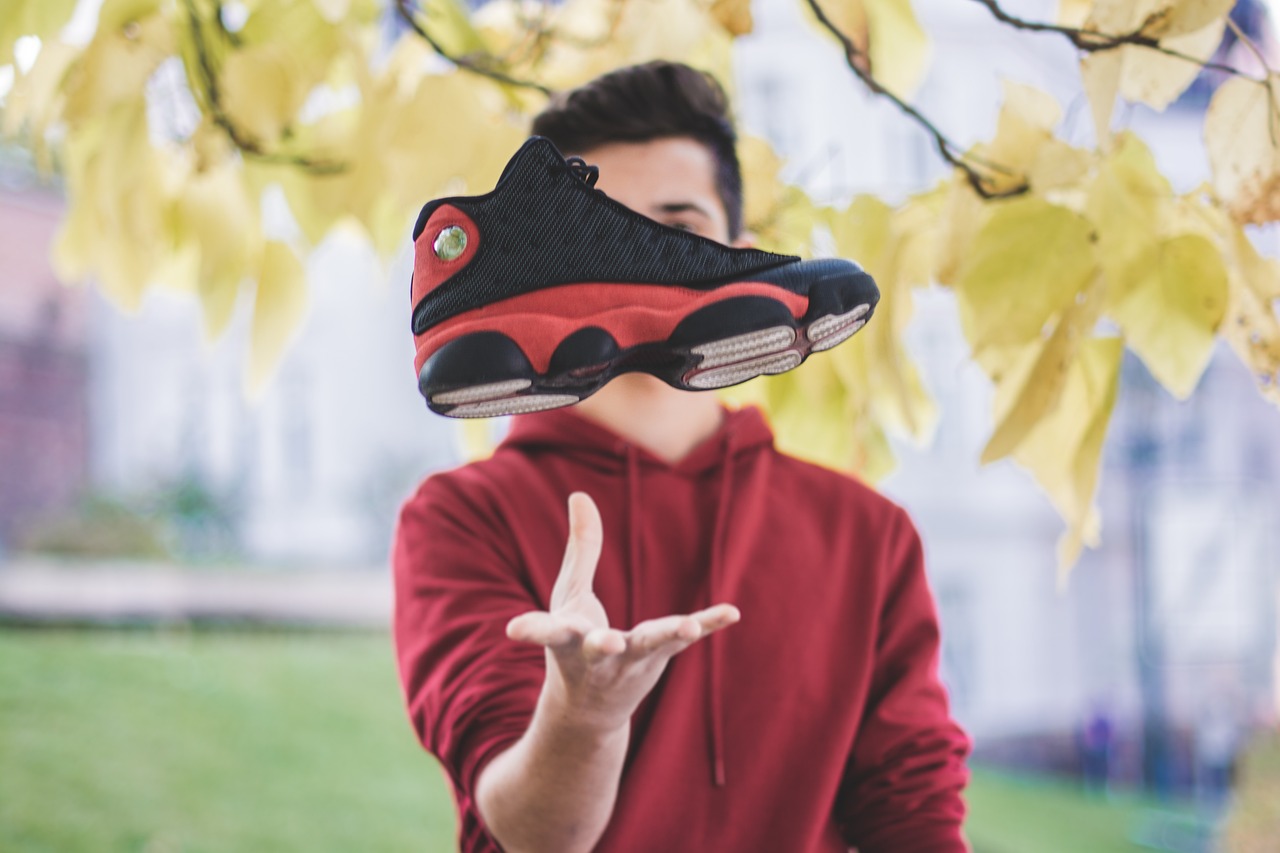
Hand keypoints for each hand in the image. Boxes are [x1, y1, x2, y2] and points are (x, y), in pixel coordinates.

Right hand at [507, 492, 739, 733]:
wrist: (589, 712)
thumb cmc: (573, 644)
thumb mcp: (570, 597)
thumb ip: (580, 547)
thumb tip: (579, 494)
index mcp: (566, 639)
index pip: (546, 633)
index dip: (531, 630)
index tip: (513, 630)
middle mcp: (597, 656)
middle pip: (600, 648)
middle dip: (603, 645)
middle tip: (608, 642)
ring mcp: (630, 662)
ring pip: (648, 647)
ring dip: (667, 636)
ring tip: (688, 628)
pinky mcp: (658, 659)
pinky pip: (684, 641)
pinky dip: (708, 624)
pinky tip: (732, 613)